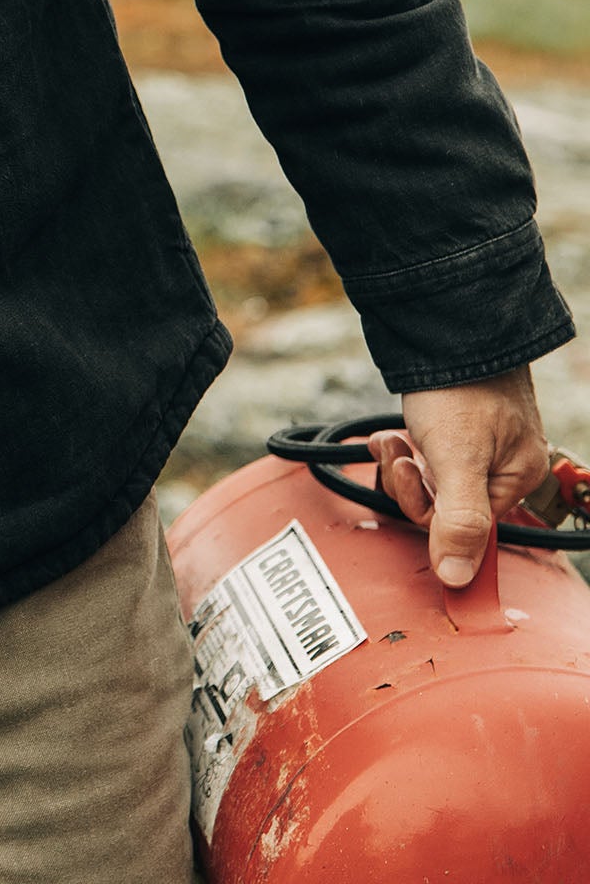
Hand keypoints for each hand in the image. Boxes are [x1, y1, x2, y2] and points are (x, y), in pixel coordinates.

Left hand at [368, 366, 551, 587]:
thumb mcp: (458, 459)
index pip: (469, 529)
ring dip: (400, 464)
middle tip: (400, 456)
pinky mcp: (446, 428)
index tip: (408, 495)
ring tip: (391, 440)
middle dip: (410, 484)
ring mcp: (471, 446)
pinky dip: (399, 448)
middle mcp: (497, 465)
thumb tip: (458, 578)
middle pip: (443, 506)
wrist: (443, 325)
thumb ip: (459, 520)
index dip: (431, 516)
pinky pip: (418, 457)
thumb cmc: (460, 388)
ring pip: (426, 481)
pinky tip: (388, 436)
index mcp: (515, 478)